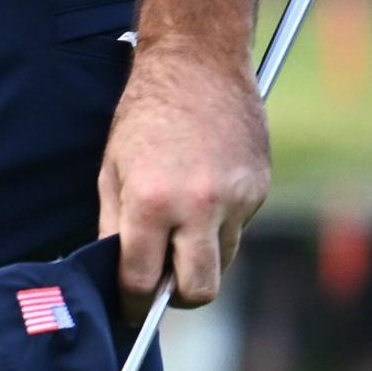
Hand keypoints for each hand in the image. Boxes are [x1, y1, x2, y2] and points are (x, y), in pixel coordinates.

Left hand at [94, 43, 268, 309]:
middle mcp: (197, 205)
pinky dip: (221, 225)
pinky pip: (239, 229)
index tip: (131, 307)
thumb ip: (115, 226)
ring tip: (182, 225)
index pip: (142, 279)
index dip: (132, 301)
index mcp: (150, 201)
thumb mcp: (112, 168)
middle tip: (164, 283)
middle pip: (198, 290)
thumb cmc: (145, 113)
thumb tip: (118, 275)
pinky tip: (205, 191)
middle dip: (179, 297)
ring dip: (201, 258)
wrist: (197, 63)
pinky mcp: (259, 190)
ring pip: (222, 262)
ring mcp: (235, 199)